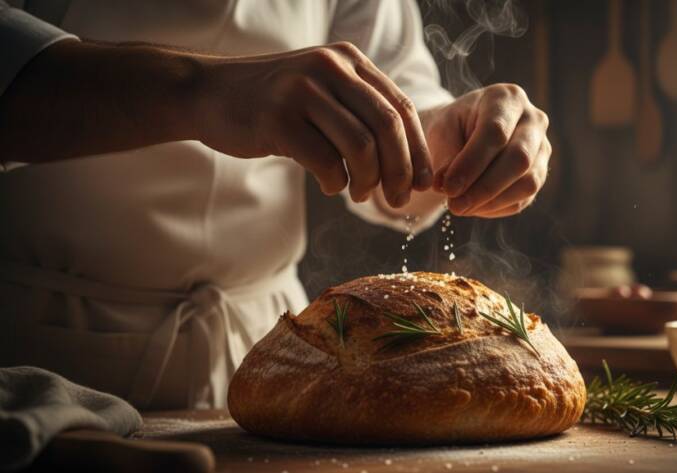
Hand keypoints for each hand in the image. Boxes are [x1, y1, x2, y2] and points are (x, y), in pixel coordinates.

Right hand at [196, 42, 431, 206]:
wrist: (209, 94)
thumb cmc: (274, 103)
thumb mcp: (322, 91)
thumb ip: (360, 112)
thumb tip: (408, 162)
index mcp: (348, 60)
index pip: (400, 107)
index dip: (418, 150)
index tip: (424, 182)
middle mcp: (330, 68)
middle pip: (387, 127)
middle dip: (401, 171)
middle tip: (399, 200)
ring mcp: (303, 90)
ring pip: (361, 146)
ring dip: (369, 181)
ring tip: (361, 195)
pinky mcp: (278, 119)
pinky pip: (326, 161)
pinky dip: (336, 182)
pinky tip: (332, 186)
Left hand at [425, 84, 550, 217]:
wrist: (467, 131)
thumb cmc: (454, 127)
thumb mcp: (442, 131)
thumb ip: (445, 156)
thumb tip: (447, 187)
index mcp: (507, 99)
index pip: (495, 133)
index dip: (471, 164)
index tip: (447, 188)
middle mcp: (533, 120)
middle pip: (519, 158)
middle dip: (484, 187)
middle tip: (454, 205)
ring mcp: (542, 148)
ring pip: (527, 182)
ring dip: (491, 201)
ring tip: (459, 207)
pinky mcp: (540, 173)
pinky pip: (523, 198)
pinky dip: (495, 207)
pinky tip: (472, 207)